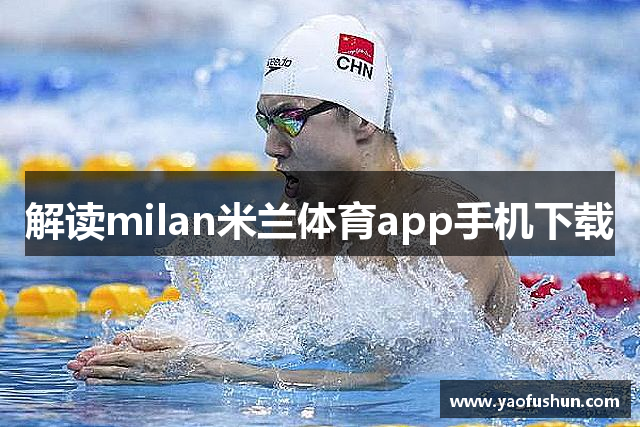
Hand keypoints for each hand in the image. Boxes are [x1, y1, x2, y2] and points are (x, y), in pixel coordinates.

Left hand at [67, 331, 203, 384]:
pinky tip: (97, 383)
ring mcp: (145, 378)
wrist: (200, 367)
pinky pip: (124, 383)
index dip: (102, 357)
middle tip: (73, 368)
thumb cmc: (186, 350)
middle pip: (114, 369)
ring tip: (79, 377)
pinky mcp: (147, 382)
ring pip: (116, 378)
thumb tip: (127, 339)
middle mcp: (145, 371)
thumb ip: (147, 339)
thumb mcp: (170, 339)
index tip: (86, 358)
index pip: (121, 357)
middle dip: (93, 368)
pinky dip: (108, 383)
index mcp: (150, 358)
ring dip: (97, 377)